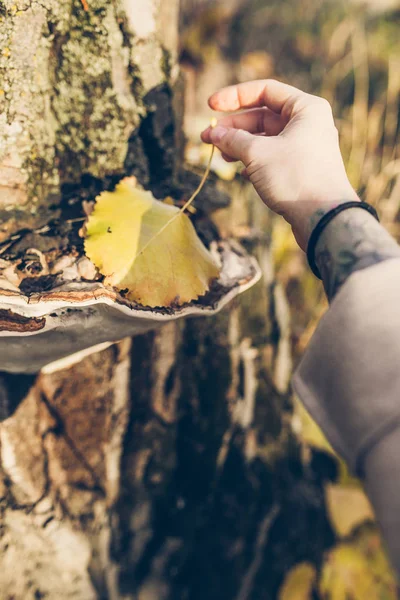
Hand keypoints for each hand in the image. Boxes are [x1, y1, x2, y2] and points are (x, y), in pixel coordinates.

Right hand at [201, 80, 358, 249]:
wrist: (324, 219)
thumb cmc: (296, 178)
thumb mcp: (258, 154)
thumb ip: (233, 139)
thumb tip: (214, 134)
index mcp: (306, 109)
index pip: (265, 91)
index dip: (234, 96)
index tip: (210, 106)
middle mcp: (309, 124)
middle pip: (263, 116)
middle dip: (233, 127)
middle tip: (207, 138)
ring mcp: (306, 148)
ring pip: (266, 139)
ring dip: (240, 146)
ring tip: (220, 156)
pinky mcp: (302, 170)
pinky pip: (273, 158)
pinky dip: (254, 162)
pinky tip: (241, 173)